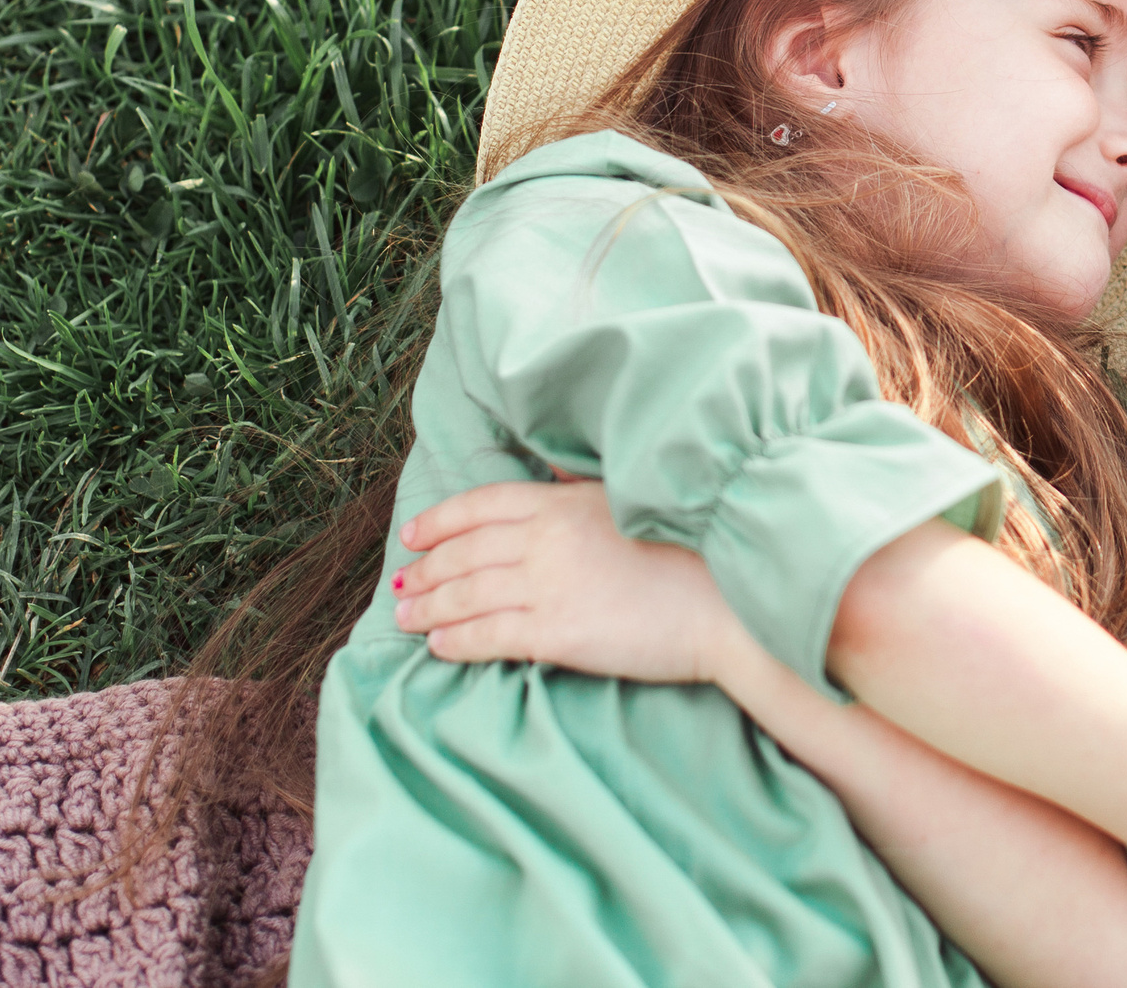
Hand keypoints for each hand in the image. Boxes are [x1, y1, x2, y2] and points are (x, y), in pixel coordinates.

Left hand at [393, 479, 749, 684]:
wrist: (725, 603)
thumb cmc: (690, 551)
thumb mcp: (629, 501)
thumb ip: (580, 495)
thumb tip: (548, 481)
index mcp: (564, 502)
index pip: (481, 505)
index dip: (440, 521)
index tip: (413, 535)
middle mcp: (547, 539)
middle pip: (465, 551)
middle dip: (425, 569)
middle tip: (400, 583)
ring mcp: (548, 585)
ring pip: (466, 595)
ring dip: (428, 606)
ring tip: (404, 617)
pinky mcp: (557, 633)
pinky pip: (488, 636)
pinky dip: (455, 641)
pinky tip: (438, 646)